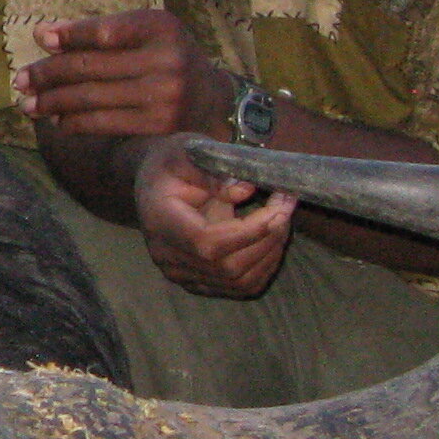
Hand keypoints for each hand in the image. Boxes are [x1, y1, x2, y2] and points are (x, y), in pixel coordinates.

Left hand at [17, 8, 226, 145]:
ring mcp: (164, 96)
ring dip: (53, 103)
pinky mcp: (158, 126)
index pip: (104, 32)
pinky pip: (104, 124)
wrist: (212, 99)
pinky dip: (75, 122)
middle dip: (48, 75)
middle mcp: (166, 60)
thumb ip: (98, 30)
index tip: (40, 40)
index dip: (70, 36)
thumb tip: (43, 35)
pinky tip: (57, 120)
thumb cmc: (166, 56)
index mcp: (161, 28)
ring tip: (29, 104)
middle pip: (91, 67)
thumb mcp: (142, 32)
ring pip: (92, 99)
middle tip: (20, 80)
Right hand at [134, 134, 293, 298]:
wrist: (152, 183)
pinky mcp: (196, 281)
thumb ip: (214, 171)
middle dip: (268, 238)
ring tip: (281, 220)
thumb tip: (247, 190)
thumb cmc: (170, 163)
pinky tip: (270, 239)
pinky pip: (238, 286)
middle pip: (228, 267)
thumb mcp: (187, 152)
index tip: (277, 206)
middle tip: (286, 206)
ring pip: (238, 281)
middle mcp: (167, 256)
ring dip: (270, 252)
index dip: (250, 231)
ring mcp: (181, 274)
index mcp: (160, 222)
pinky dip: (264, 266)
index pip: (208, 243)